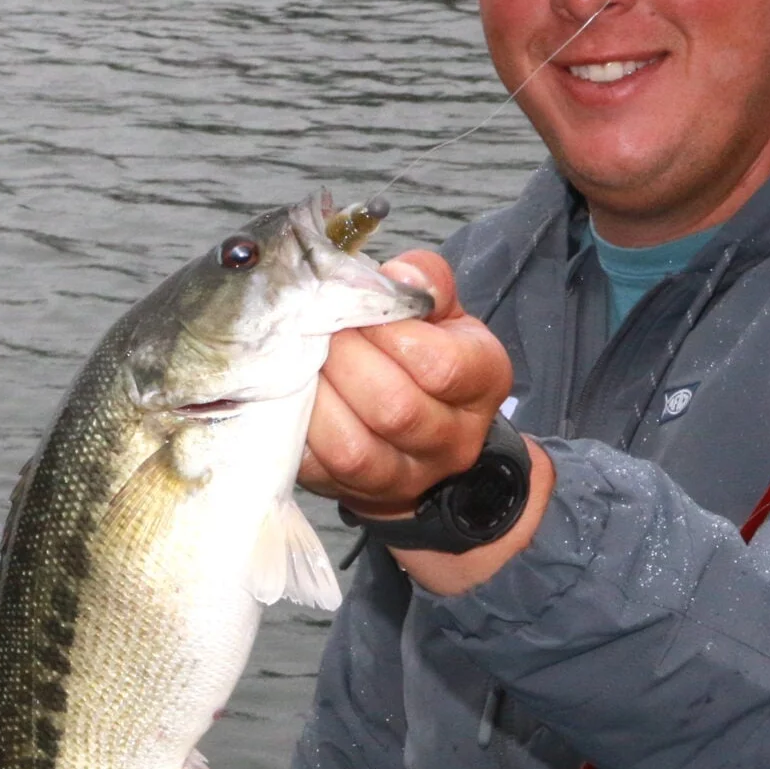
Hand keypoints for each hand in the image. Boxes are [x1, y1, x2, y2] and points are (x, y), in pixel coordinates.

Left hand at [300, 250, 551, 594]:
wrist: (424, 439)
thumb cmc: (427, 356)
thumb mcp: (441, 312)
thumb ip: (423, 282)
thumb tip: (392, 275)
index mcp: (483, 382)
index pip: (443, 366)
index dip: (389, 333)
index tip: (359, 308)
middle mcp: (452, 439)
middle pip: (394, 408)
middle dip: (345, 360)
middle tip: (317, 327)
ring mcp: (404, 477)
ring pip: (354, 450)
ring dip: (316, 397)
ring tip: (299, 359)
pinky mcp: (353, 493)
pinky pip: (316, 470)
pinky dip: (295, 430)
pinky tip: (286, 395)